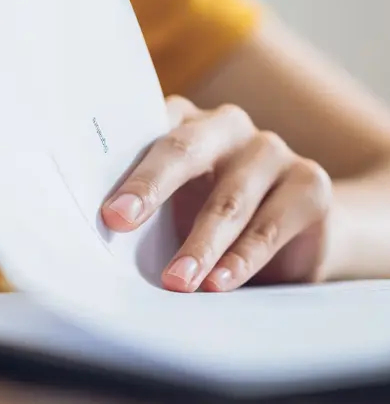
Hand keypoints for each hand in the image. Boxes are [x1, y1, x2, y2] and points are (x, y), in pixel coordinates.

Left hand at [101, 96, 332, 291]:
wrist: (291, 238)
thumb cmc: (204, 217)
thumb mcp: (170, 209)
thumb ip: (140, 209)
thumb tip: (94, 239)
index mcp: (181, 121)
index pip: (144, 131)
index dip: (120, 166)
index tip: (104, 208)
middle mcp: (225, 125)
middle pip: (184, 150)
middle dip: (150, 187)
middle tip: (119, 223)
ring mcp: (270, 150)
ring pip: (228, 198)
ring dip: (200, 244)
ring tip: (176, 281)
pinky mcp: (309, 183)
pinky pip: (270, 224)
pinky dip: (242, 258)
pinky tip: (220, 282)